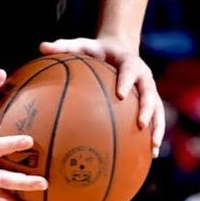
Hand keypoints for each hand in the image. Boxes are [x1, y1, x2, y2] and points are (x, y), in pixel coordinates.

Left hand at [39, 36, 164, 156]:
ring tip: (153, 147)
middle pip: (150, 92)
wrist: (119, 50)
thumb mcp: (81, 45)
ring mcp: (149, 90)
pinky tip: (151, 155)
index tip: (121, 94)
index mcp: (128, 61)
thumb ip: (63, 46)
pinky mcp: (151, 102)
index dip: (127, 81)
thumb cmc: (96, 50)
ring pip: (158, 109)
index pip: (130, 69)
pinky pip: (156, 119)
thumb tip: (41, 47)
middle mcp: (143, 76)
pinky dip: (154, 135)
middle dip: (147, 108)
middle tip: (140, 124)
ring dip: (157, 128)